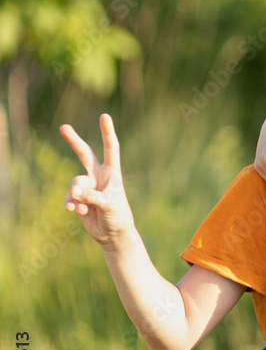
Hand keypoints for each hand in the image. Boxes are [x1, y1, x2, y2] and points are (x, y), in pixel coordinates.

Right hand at [60, 114, 135, 246]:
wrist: (112, 234)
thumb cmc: (118, 217)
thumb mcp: (109, 206)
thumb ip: (92, 197)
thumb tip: (74, 191)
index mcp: (112, 173)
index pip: (110, 149)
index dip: (107, 133)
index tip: (104, 116)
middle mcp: (99, 176)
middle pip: (84, 154)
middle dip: (74, 141)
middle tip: (63, 127)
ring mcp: (87, 186)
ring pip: (75, 183)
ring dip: (76, 195)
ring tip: (81, 207)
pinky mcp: (78, 198)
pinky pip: (69, 197)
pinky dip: (71, 203)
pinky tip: (74, 211)